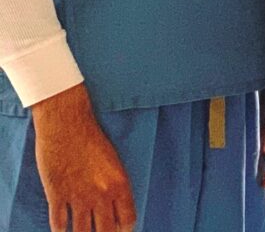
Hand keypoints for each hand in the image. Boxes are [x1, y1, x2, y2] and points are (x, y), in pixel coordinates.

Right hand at [32, 83, 135, 231]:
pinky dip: (61, 230)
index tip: (118, 230)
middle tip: (99, 231)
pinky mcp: (57, 195)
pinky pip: (59, 225)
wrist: (67, 122)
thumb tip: (113, 206)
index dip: (123, 229)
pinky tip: (63, 229)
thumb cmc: (92, 136)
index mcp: (119, 183)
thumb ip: (114, 185)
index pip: (128, 220)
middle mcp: (101, 194)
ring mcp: (78, 196)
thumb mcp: (112, 161)